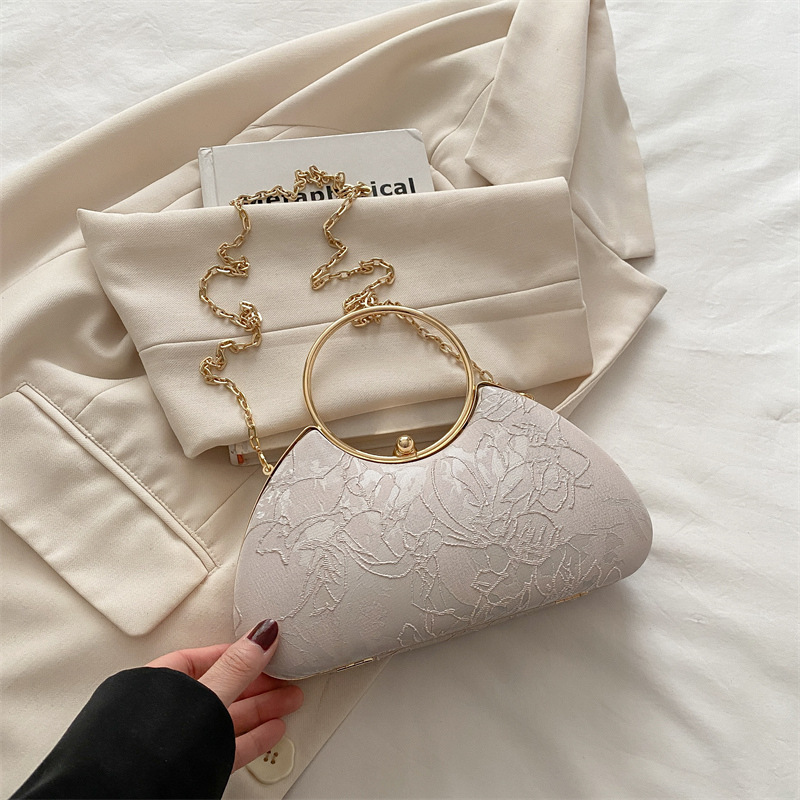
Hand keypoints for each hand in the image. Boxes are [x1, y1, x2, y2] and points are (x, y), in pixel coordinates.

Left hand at [146, 619, 302, 771]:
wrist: (133, 797)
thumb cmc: (148, 747)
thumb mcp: (205, 696)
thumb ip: (236, 668)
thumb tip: (260, 637)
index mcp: (163, 684)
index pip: (208, 658)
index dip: (240, 653)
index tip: (267, 649)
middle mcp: (172, 712)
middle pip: (224, 688)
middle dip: (259, 682)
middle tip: (285, 676)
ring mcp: (184, 740)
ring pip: (230, 717)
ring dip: (262, 708)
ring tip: (288, 700)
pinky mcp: (196, 764)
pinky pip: (231, 744)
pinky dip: (255, 736)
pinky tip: (271, 730)